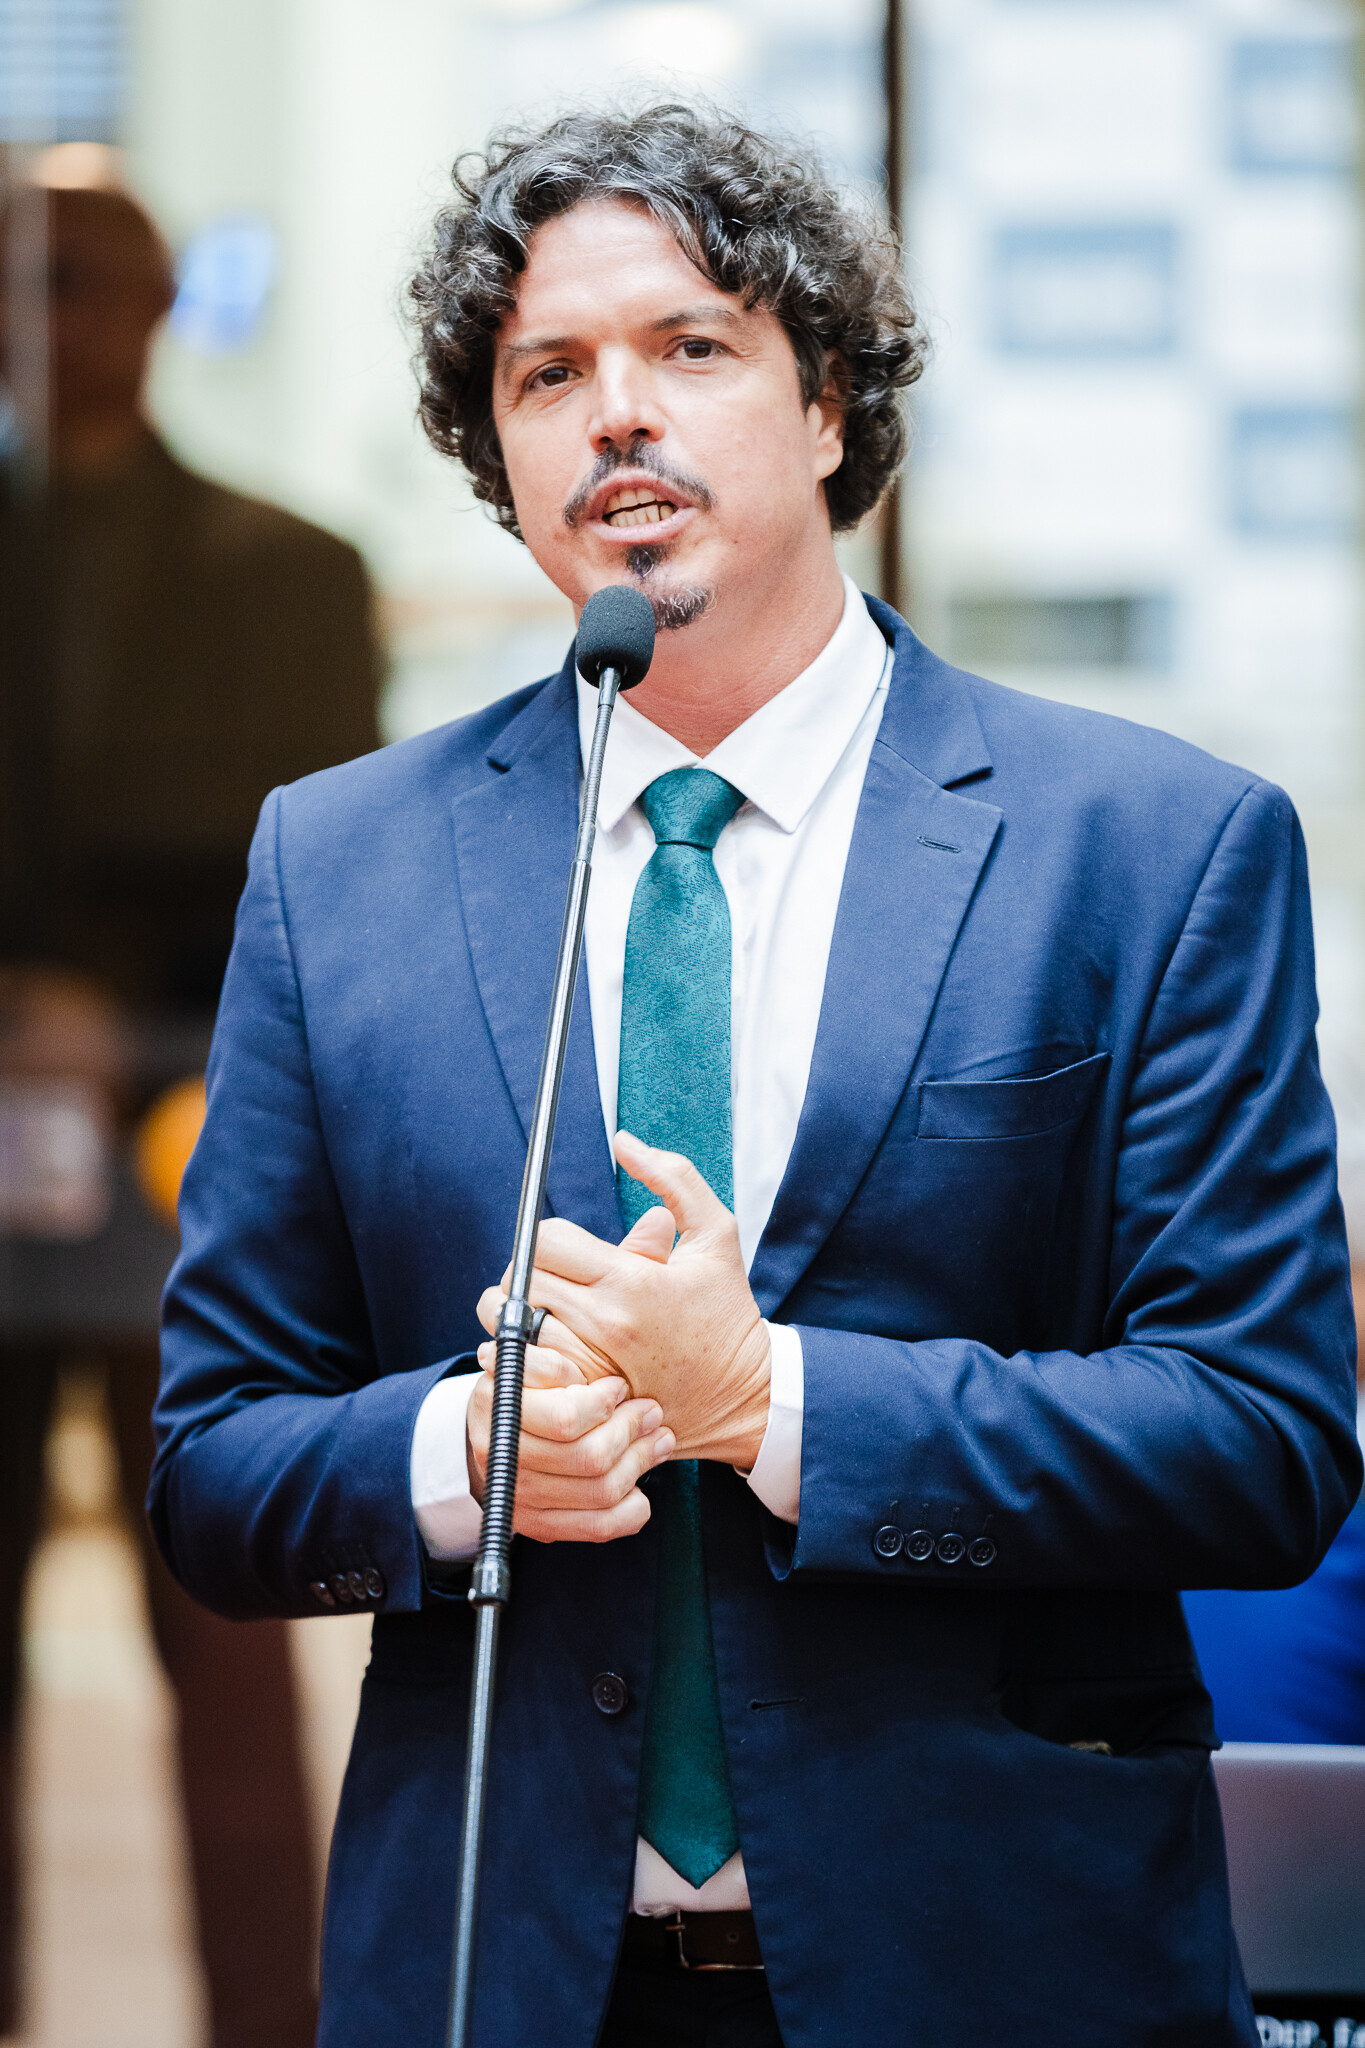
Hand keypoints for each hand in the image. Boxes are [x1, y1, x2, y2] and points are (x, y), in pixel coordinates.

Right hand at [466, 1337, 673, 1543]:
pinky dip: (631, 1508)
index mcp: (502, 1412)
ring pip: (602, 1491)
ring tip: (660, 1439)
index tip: (620, 1387)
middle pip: (590, 1458)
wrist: (494, 1436)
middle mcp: (507, 1463)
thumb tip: (581, 1375)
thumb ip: (549, 1362)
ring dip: (640, 1462)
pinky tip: (640, 1485)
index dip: (604, 1403)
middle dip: (632, 1430)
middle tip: (653, 1412)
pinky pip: (600, 1527)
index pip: (567, 1418)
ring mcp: (522, 1501)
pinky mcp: (541, 1526)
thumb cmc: (523, 1389)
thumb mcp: (526, 1361)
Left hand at [476, 1131, 770, 1467]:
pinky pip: (528, 1366)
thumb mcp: (717, 1233)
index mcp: (633, 1281)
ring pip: (516, 1324)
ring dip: (525, 1311)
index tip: (570, 1248)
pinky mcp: (585, 1398)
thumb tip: (624, 1141)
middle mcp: (606, 1324)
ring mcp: (593, 1366)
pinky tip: (555, 1346)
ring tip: (554, 1309)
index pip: (546, 1242)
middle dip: (531, 1271)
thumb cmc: (728, 1311)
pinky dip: (529, 1352)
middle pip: (520, 1281)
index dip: (550, 1237)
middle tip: (559, 1277)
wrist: (747, 1394)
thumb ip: (674, 1177)